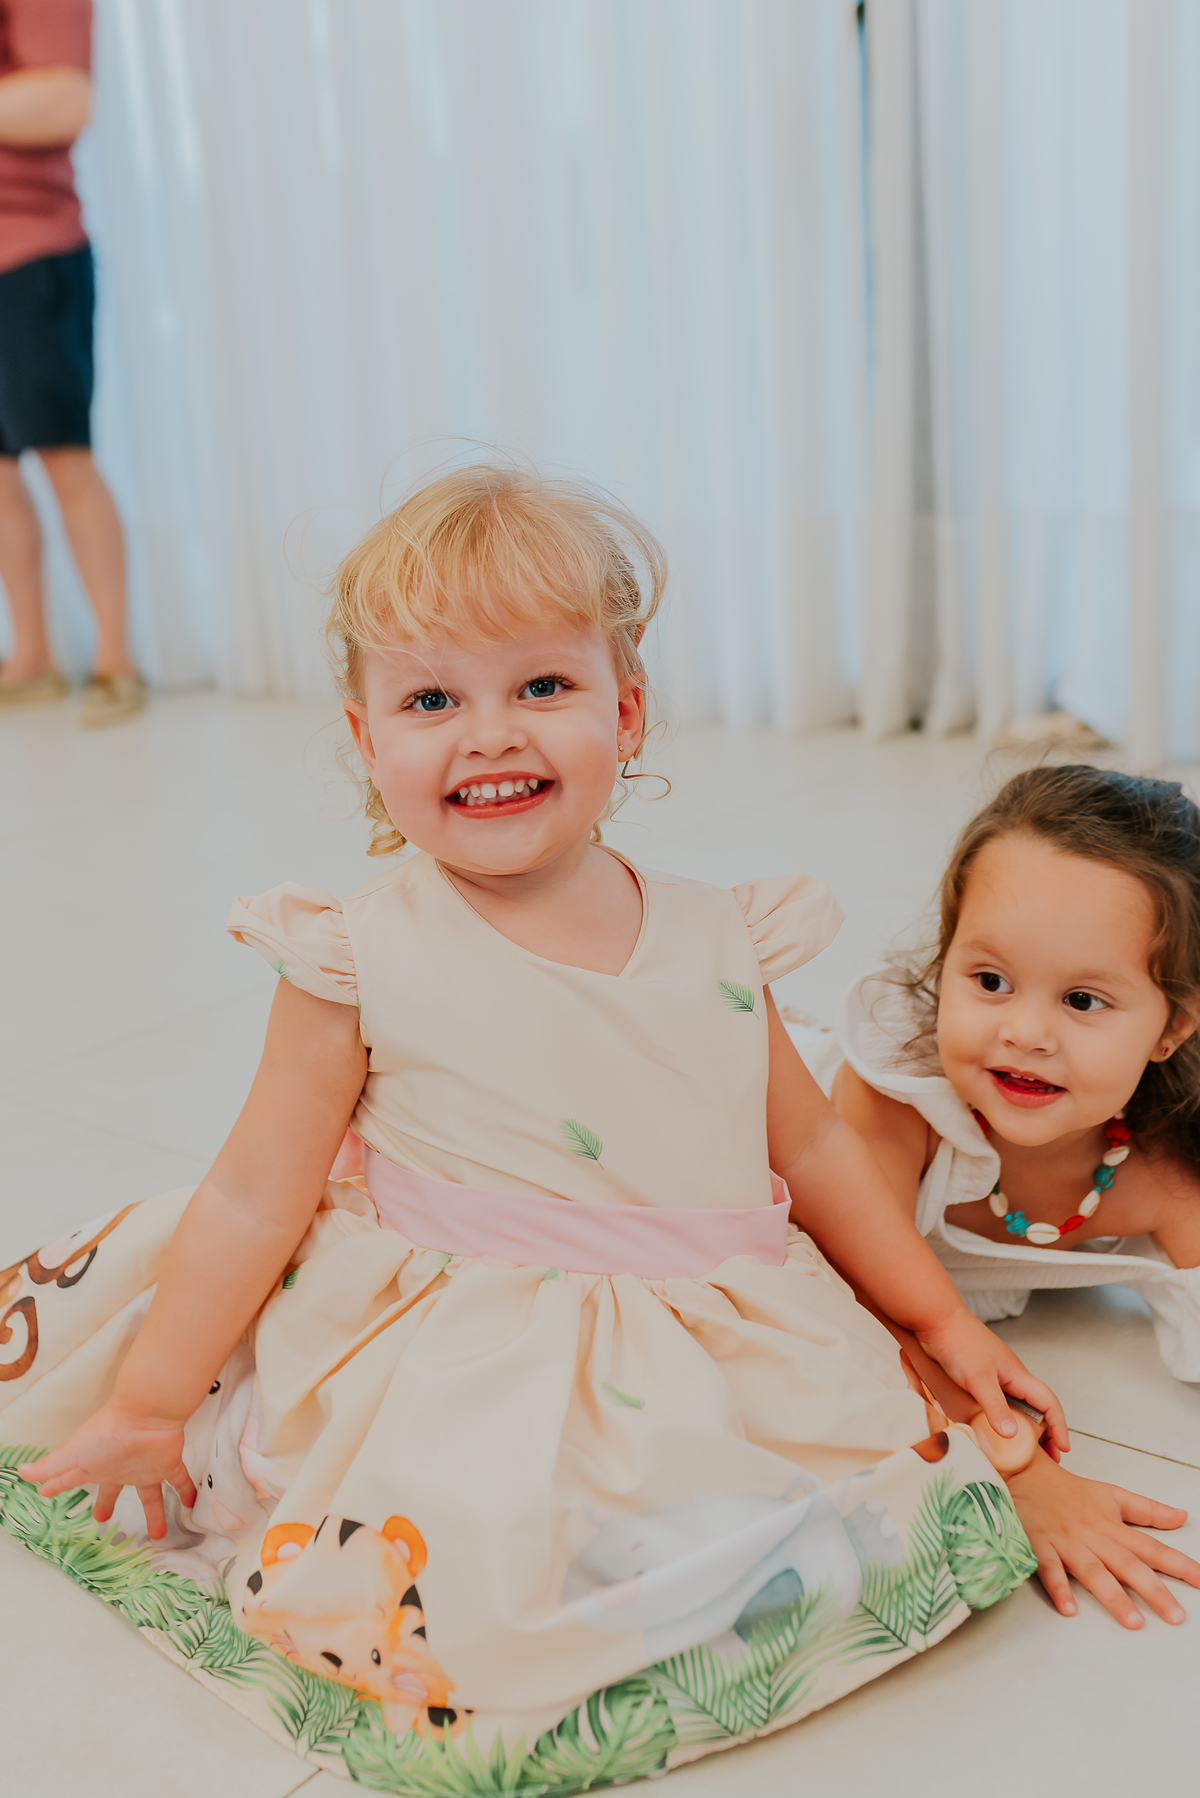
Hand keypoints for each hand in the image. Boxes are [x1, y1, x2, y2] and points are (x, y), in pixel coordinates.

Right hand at [18, 1400, 196, 1539]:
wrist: (145, 1414)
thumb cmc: (108, 1433)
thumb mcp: (74, 1454)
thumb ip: (51, 1468)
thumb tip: (24, 1474)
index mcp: (96, 1467)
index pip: (73, 1479)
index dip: (60, 1487)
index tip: (48, 1493)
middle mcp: (121, 1468)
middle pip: (113, 1490)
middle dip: (107, 1503)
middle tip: (103, 1520)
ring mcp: (145, 1466)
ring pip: (151, 1495)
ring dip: (155, 1514)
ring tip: (159, 1535)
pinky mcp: (167, 1463)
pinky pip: (181, 1480)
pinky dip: (188, 1492)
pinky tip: (194, 1505)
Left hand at [914, 1305, 1069, 1455]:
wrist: (935, 1321)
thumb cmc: (959, 1342)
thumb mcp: (979, 1378)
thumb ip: (995, 1406)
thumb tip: (1012, 1435)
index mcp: (1017, 1376)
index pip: (1048, 1403)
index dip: (1059, 1426)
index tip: (1063, 1448)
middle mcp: (1009, 1378)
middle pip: (1036, 1408)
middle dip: (1045, 1433)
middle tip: (1047, 1458)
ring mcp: (993, 1379)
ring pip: (1016, 1407)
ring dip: (1022, 1429)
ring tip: (1022, 1452)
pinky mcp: (976, 1381)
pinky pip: (996, 1405)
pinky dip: (1001, 1421)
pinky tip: (993, 1432)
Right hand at [1008, 1450, 1199, 1628]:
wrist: (1026, 1474)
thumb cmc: (1069, 1490)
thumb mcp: (1112, 1494)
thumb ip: (1147, 1510)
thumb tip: (1182, 1517)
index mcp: (1113, 1528)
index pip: (1153, 1548)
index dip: (1180, 1565)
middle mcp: (1094, 1538)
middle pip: (1128, 1566)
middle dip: (1154, 1591)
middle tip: (1176, 1616)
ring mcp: (1067, 1543)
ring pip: (1094, 1573)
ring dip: (1113, 1597)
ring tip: (1134, 1621)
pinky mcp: (1040, 1546)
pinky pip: (1049, 1569)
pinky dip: (1058, 1588)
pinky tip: (1069, 1608)